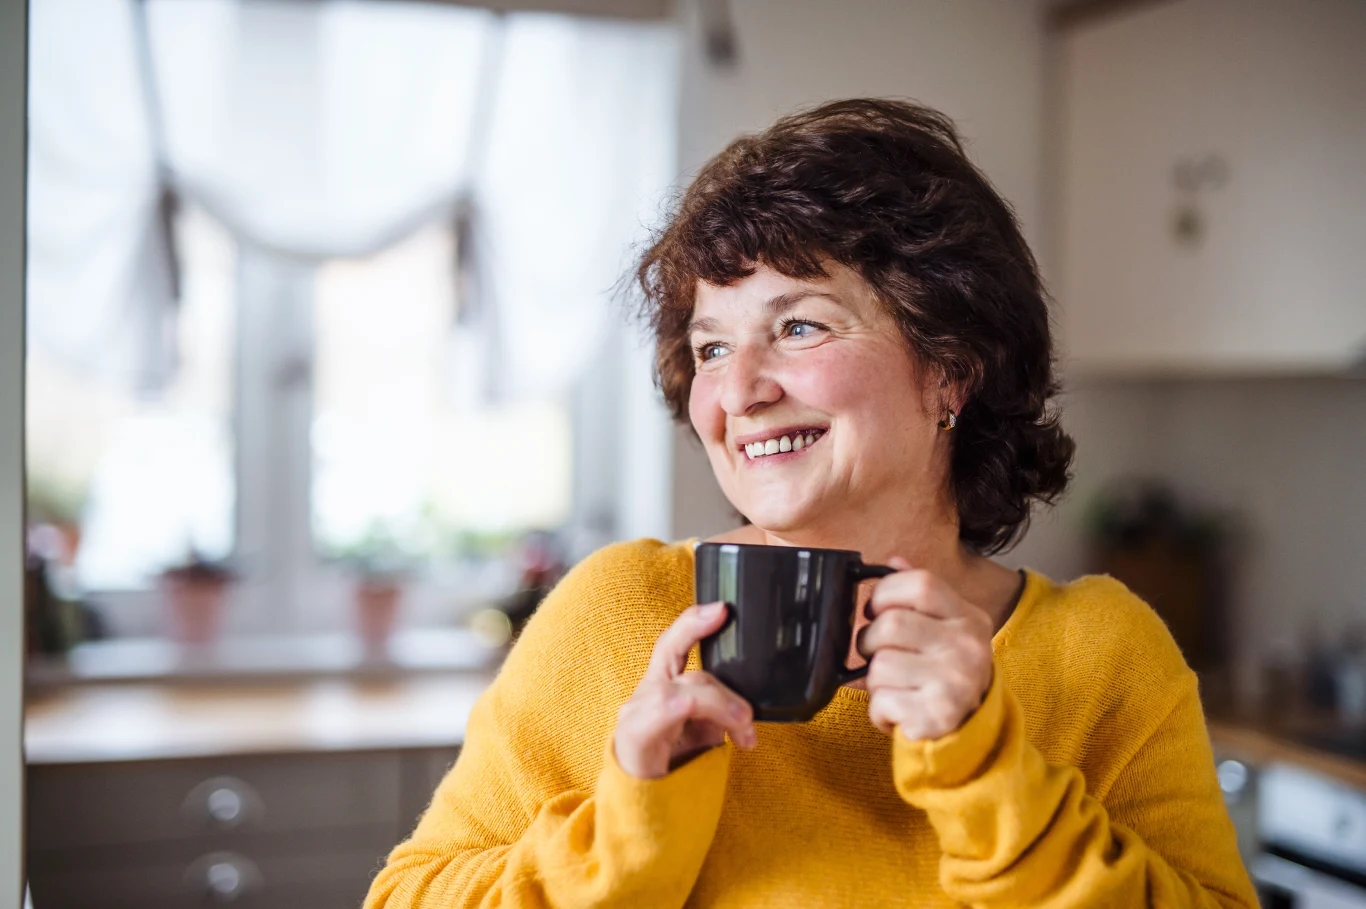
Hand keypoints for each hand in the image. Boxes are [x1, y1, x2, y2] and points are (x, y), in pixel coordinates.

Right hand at [614, 601, 757, 778]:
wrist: (642, 811)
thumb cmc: (670, 768)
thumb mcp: (702, 732)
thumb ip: (719, 709)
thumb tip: (748, 703)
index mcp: (662, 686)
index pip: (673, 644)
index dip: (693, 622)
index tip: (722, 609)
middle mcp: (646, 694)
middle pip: (693, 675)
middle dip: (728, 697)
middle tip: (749, 723)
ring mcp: (636, 714)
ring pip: (685, 692)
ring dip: (722, 709)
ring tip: (743, 734)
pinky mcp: (633, 736)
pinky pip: (663, 712)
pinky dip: (687, 710)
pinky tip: (705, 725)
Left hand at [858, 559, 994, 741]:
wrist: (972, 727)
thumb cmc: (946, 670)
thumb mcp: (944, 626)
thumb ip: (920, 594)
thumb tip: (893, 561)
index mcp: (969, 617)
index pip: (919, 584)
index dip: (885, 593)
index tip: (876, 610)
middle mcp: (968, 647)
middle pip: (890, 625)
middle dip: (870, 642)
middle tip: (879, 654)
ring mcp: (956, 682)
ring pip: (879, 666)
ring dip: (875, 681)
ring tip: (896, 686)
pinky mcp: (937, 716)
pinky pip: (880, 702)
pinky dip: (879, 710)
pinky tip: (900, 710)